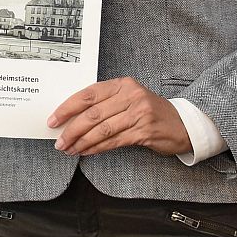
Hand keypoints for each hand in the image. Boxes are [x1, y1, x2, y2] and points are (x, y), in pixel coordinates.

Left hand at [49, 76, 190, 156]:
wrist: (182, 124)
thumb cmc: (149, 111)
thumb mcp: (128, 99)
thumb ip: (104, 103)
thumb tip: (71, 118)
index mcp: (122, 84)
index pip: (87, 94)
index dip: (67, 108)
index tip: (53, 119)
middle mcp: (130, 96)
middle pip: (92, 114)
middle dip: (71, 129)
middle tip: (60, 141)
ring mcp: (139, 113)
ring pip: (101, 129)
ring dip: (82, 142)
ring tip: (70, 149)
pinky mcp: (144, 131)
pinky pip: (113, 141)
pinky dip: (96, 148)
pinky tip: (87, 152)